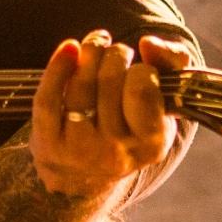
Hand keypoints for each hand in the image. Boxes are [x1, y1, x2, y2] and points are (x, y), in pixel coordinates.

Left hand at [30, 30, 190, 198]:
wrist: (85, 179)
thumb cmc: (130, 128)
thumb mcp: (163, 107)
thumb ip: (173, 65)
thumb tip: (149, 42)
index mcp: (151, 144)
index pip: (142, 89)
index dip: (141, 69)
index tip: (140, 71)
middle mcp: (115, 151)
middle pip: (109, 79)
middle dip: (114, 54)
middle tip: (117, 54)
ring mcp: (79, 149)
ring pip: (81, 84)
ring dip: (89, 51)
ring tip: (96, 44)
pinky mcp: (50, 143)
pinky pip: (49, 97)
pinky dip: (57, 66)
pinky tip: (70, 49)